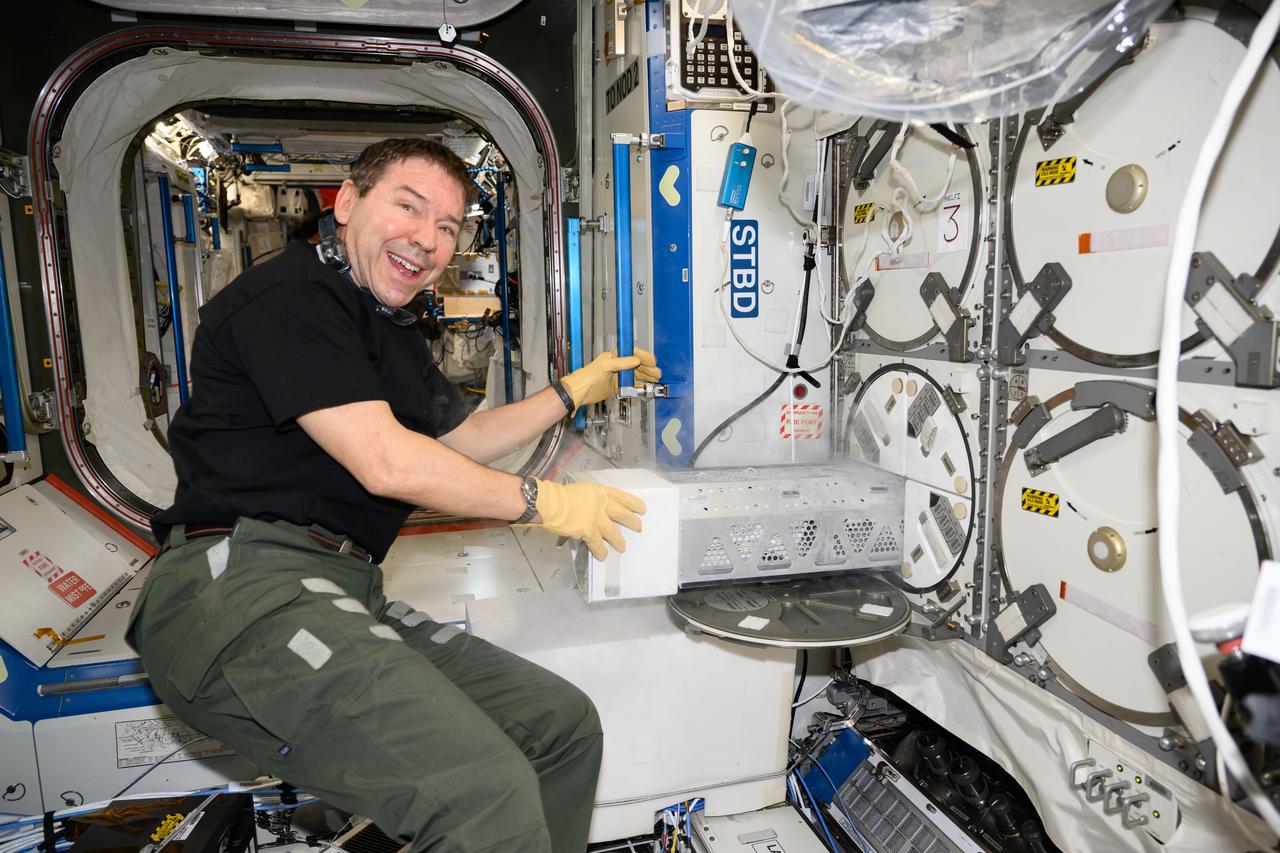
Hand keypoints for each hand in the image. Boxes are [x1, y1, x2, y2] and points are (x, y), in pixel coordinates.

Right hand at [524, 479, 645, 559]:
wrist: (550, 503)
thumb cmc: (560, 495)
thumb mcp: (580, 491)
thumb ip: (590, 499)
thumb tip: (590, 507)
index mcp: (599, 492)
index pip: (621, 497)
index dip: (633, 503)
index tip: (642, 508)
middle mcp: (602, 505)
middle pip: (622, 514)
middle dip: (632, 521)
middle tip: (638, 527)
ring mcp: (597, 519)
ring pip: (613, 532)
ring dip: (618, 540)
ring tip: (622, 547)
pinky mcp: (589, 532)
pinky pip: (598, 544)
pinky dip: (601, 551)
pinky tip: (603, 556)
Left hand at [560, 348, 661, 407]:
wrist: (578, 392)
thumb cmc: (586, 377)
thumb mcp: (605, 366)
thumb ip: (621, 362)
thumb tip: (636, 360)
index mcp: (614, 357)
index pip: (633, 353)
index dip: (644, 357)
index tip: (652, 362)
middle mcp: (617, 365)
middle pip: (637, 365)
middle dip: (648, 369)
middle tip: (657, 374)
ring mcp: (617, 376)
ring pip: (636, 375)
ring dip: (646, 377)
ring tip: (655, 380)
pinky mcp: (616, 387)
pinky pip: (631, 385)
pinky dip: (639, 386)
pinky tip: (646, 387)